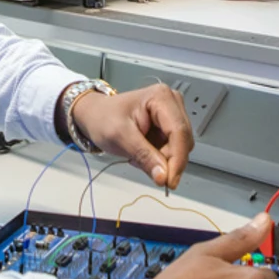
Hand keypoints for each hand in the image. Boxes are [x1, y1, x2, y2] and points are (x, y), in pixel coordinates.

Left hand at [70, 84, 192, 188]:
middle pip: (183, 141)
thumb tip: (163, 176)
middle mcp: (172, 103)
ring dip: (162, 160)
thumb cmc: (103, 118)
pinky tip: (143, 153)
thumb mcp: (119, 136)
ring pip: (180, 148)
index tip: (170, 181)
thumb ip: (143, 156)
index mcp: (161, 97)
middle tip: (145, 167)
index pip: (179, 131)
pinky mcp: (169, 127)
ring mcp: (172, 115)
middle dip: (167, 160)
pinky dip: (159, 158)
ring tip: (137, 155)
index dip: (177, 159)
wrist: (95, 115)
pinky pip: (174, 150)